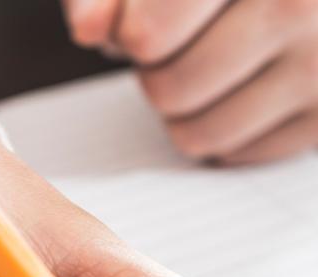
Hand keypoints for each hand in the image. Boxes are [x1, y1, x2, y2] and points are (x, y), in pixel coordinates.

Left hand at [64, 0, 317, 163]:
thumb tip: (85, 30)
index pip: (146, 35)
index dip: (129, 35)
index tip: (143, 21)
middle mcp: (298, 6)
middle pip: (165, 91)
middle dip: (157, 73)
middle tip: (183, 42)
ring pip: (194, 136)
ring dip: (182, 111)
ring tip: (206, 66)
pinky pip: (231, 154)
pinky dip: (221, 131)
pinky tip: (239, 89)